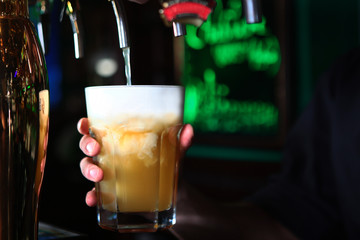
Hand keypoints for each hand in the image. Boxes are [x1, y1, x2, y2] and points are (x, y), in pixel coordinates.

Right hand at [77, 117, 193, 206]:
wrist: (172, 194)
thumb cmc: (167, 165)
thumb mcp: (174, 153)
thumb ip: (180, 142)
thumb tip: (188, 130)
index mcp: (121, 140)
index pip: (98, 128)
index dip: (86, 125)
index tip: (86, 124)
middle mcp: (110, 155)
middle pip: (88, 146)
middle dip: (86, 145)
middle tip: (94, 149)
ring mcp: (109, 174)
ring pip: (88, 168)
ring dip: (88, 170)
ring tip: (98, 176)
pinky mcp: (111, 193)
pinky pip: (96, 193)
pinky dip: (92, 196)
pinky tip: (93, 199)